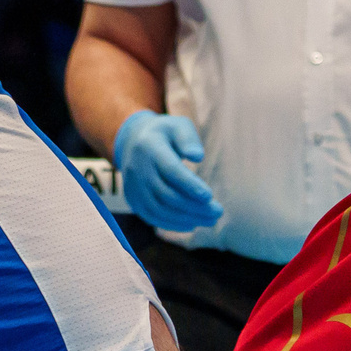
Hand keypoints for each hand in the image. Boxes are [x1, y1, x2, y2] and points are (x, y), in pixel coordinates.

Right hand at [113, 110, 223, 232]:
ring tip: (211, 220)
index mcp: (149, 147)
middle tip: (218, 212)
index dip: (189, 185)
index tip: (209, 196)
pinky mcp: (133, 200)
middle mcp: (137, 169)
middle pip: (166, 194)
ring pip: (160, 209)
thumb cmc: (165, 134)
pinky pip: (152, 217)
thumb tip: (198, 156)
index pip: (170, 170)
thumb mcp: (178, 126)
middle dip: (194, 206)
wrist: (133, 142)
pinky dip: (173, 224)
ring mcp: (133, 187)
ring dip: (187, 218)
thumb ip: (188, 139)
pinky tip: (192, 224)